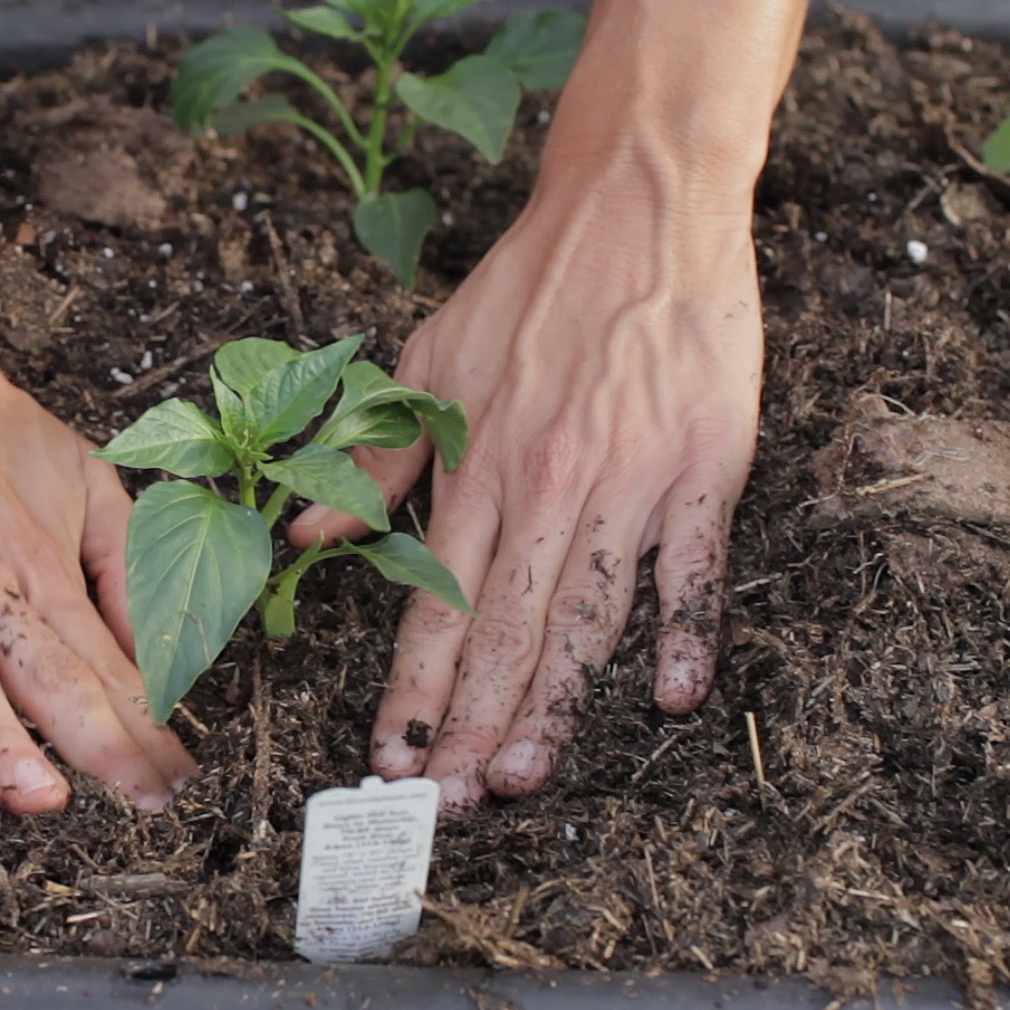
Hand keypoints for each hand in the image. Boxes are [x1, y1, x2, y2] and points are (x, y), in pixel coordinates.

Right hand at [0, 321, 197, 813]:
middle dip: (95, 745)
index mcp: (36, 567)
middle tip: (138, 802)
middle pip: (41, 675)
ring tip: (32, 792)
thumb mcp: (80, 477)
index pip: (103, 667)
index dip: (144, 730)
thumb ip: (122, 566)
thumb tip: (162, 650)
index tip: (177, 787)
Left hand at [290, 159, 762, 816]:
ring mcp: (630, 476)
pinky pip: (693, 562)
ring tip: (523, 776)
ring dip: (555, 702)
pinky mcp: (705, 461)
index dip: (410, 690)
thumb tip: (304, 539)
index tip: (390, 758)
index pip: (434, 602)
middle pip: (505, 630)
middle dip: (470, 725)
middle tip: (449, 803)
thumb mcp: (424, 363)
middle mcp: (547, 482)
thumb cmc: (527, 289)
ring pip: (589, 613)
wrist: (637, 205)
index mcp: (478, 465)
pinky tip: (670, 695)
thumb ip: (373, 463)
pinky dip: (684, 629)